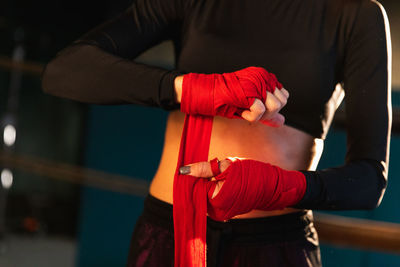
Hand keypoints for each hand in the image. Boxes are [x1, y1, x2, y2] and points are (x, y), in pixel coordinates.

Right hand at [178, 67, 288, 126]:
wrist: (208, 95)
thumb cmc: (226, 101)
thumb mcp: (250, 107)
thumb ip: (267, 113)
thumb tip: (282, 122)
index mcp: (265, 78)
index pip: (284, 96)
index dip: (273, 108)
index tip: (257, 108)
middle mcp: (263, 77)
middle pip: (282, 102)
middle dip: (269, 113)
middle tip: (252, 112)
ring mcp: (257, 83)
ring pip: (275, 106)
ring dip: (261, 116)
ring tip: (247, 111)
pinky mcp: (250, 91)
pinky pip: (260, 110)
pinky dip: (251, 116)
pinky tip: (242, 111)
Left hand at [179, 157, 305, 220]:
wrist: (275, 186)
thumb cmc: (254, 173)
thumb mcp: (228, 165)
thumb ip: (204, 169)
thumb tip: (183, 171)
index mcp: (215, 200)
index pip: (194, 186)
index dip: (196, 174)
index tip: (203, 165)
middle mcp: (216, 211)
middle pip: (199, 191)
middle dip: (203, 179)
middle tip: (217, 168)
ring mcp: (221, 213)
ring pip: (206, 194)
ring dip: (210, 183)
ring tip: (224, 174)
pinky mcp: (226, 211)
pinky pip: (214, 198)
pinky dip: (216, 188)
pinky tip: (226, 181)